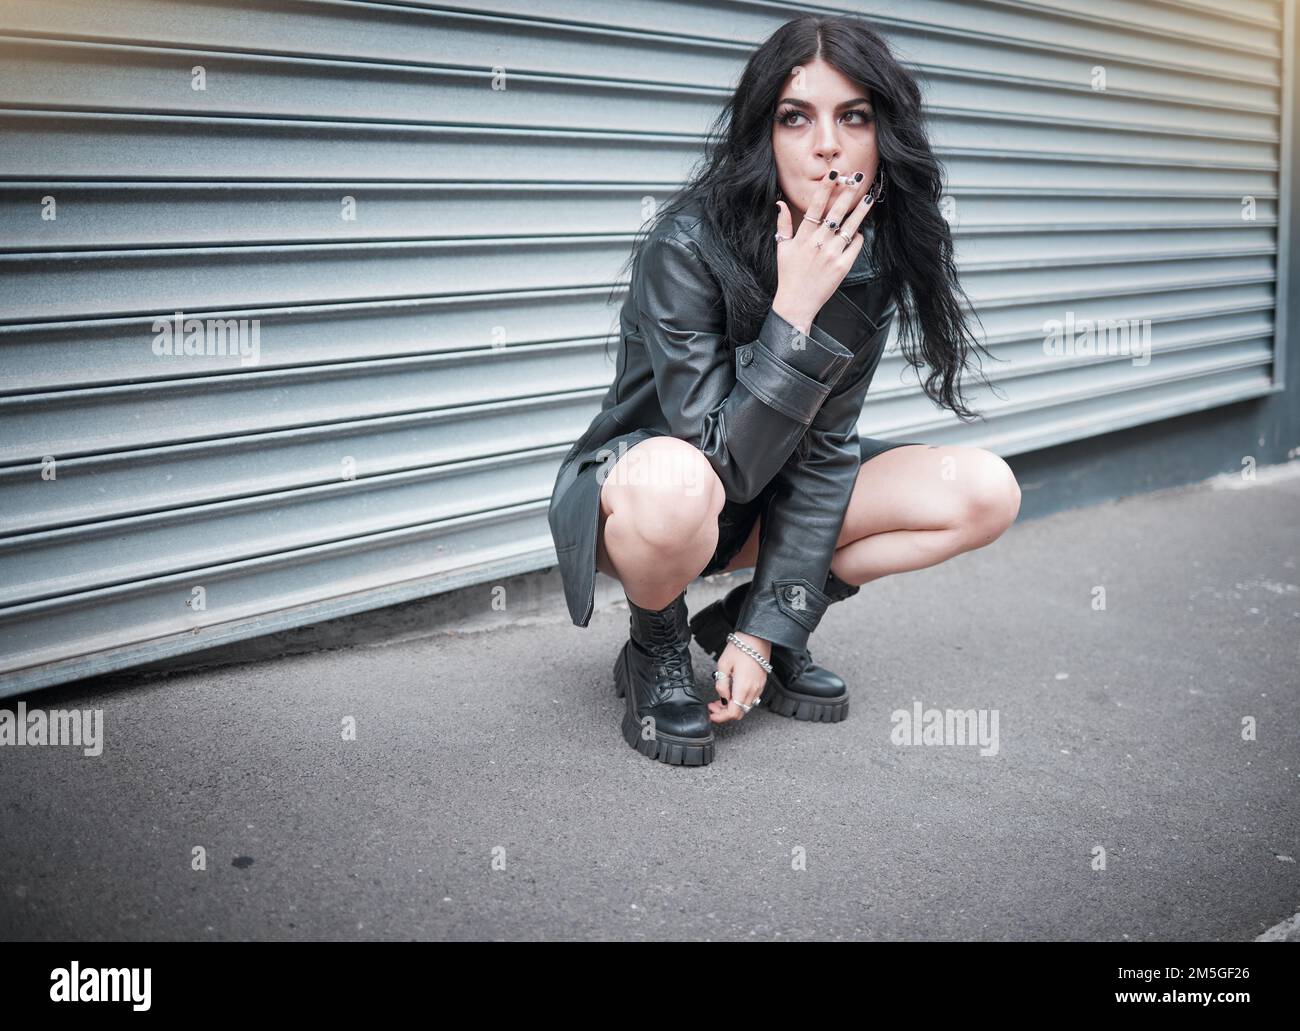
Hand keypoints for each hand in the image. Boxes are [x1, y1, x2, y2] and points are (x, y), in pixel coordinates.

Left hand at [709, 631, 770, 723]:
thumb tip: (721, 698)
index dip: (720, 716)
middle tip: (713, 706)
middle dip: (724, 713)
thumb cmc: (740, 647)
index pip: (733, 712)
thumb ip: (721, 685)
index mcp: (743, 687)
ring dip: (732, 707)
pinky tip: (732, 694)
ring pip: (745, 707)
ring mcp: (759, 688)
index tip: (711, 713)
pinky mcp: (761, 683)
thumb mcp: (723, 665)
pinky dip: (740, 701)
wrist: (757, 637)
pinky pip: (751, 699)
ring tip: (720, 700)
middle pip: (739, 713)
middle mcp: (754, 690)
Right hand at [772, 171, 877, 331]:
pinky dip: (857, 237)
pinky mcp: (843, 266)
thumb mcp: (782, 248)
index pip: (815, 207)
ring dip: (860, 210)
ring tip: (869, 198)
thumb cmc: (789, 275)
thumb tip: (779, 203)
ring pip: (850, 226)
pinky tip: (857, 231)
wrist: (797, 302)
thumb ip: (783, 224)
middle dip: (847, 193)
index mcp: (803, 237)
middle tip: (858, 178)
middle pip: (836, 212)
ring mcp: (832, 254)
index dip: (825, 189)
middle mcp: (818, 243)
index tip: (834, 174)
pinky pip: (855, 245)